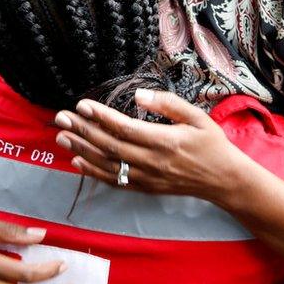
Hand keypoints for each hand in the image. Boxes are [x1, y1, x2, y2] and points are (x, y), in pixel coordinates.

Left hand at [53, 89, 247, 200]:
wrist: (223, 180)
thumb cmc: (211, 144)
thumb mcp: (196, 117)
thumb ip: (167, 104)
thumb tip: (138, 96)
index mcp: (164, 141)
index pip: (124, 128)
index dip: (101, 117)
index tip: (82, 105)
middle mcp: (152, 162)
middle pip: (109, 145)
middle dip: (82, 131)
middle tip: (60, 117)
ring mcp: (146, 178)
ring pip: (107, 164)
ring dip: (82, 150)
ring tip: (61, 137)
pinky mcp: (145, 188)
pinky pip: (114, 180)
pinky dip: (93, 171)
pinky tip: (77, 161)